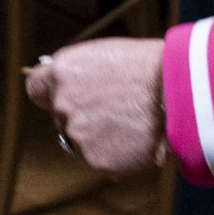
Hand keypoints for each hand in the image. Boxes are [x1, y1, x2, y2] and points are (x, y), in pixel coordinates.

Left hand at [27, 39, 164, 173]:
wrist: (178, 89)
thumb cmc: (147, 65)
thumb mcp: (104, 56)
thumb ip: (78, 74)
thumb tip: (64, 87)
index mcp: (62, 71)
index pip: (36, 89)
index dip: (50, 95)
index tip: (61, 98)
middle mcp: (63, 103)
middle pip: (62, 116)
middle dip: (82, 115)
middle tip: (113, 110)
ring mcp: (78, 133)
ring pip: (82, 139)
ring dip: (100, 135)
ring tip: (131, 122)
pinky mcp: (96, 158)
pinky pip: (101, 158)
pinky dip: (116, 152)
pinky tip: (135, 137)